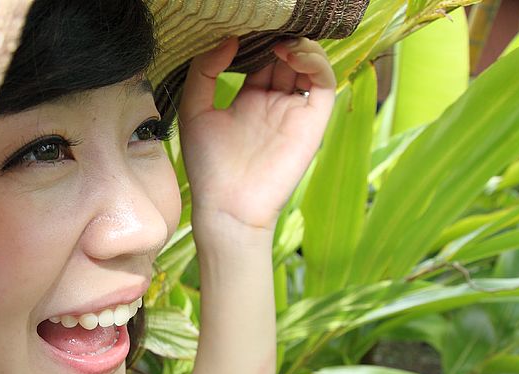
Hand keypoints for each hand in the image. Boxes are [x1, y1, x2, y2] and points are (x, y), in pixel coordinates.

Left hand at [178, 36, 335, 241]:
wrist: (227, 206)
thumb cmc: (208, 166)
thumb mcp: (195, 110)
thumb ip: (205, 71)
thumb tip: (229, 38)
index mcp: (248, 99)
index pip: (260, 56)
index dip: (256, 37)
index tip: (245, 23)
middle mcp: (274, 102)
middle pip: (286, 55)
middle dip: (278, 35)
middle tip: (265, 21)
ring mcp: (294, 111)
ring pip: (308, 64)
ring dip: (298, 44)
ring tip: (278, 39)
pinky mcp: (311, 123)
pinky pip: (324, 83)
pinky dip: (314, 62)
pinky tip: (290, 54)